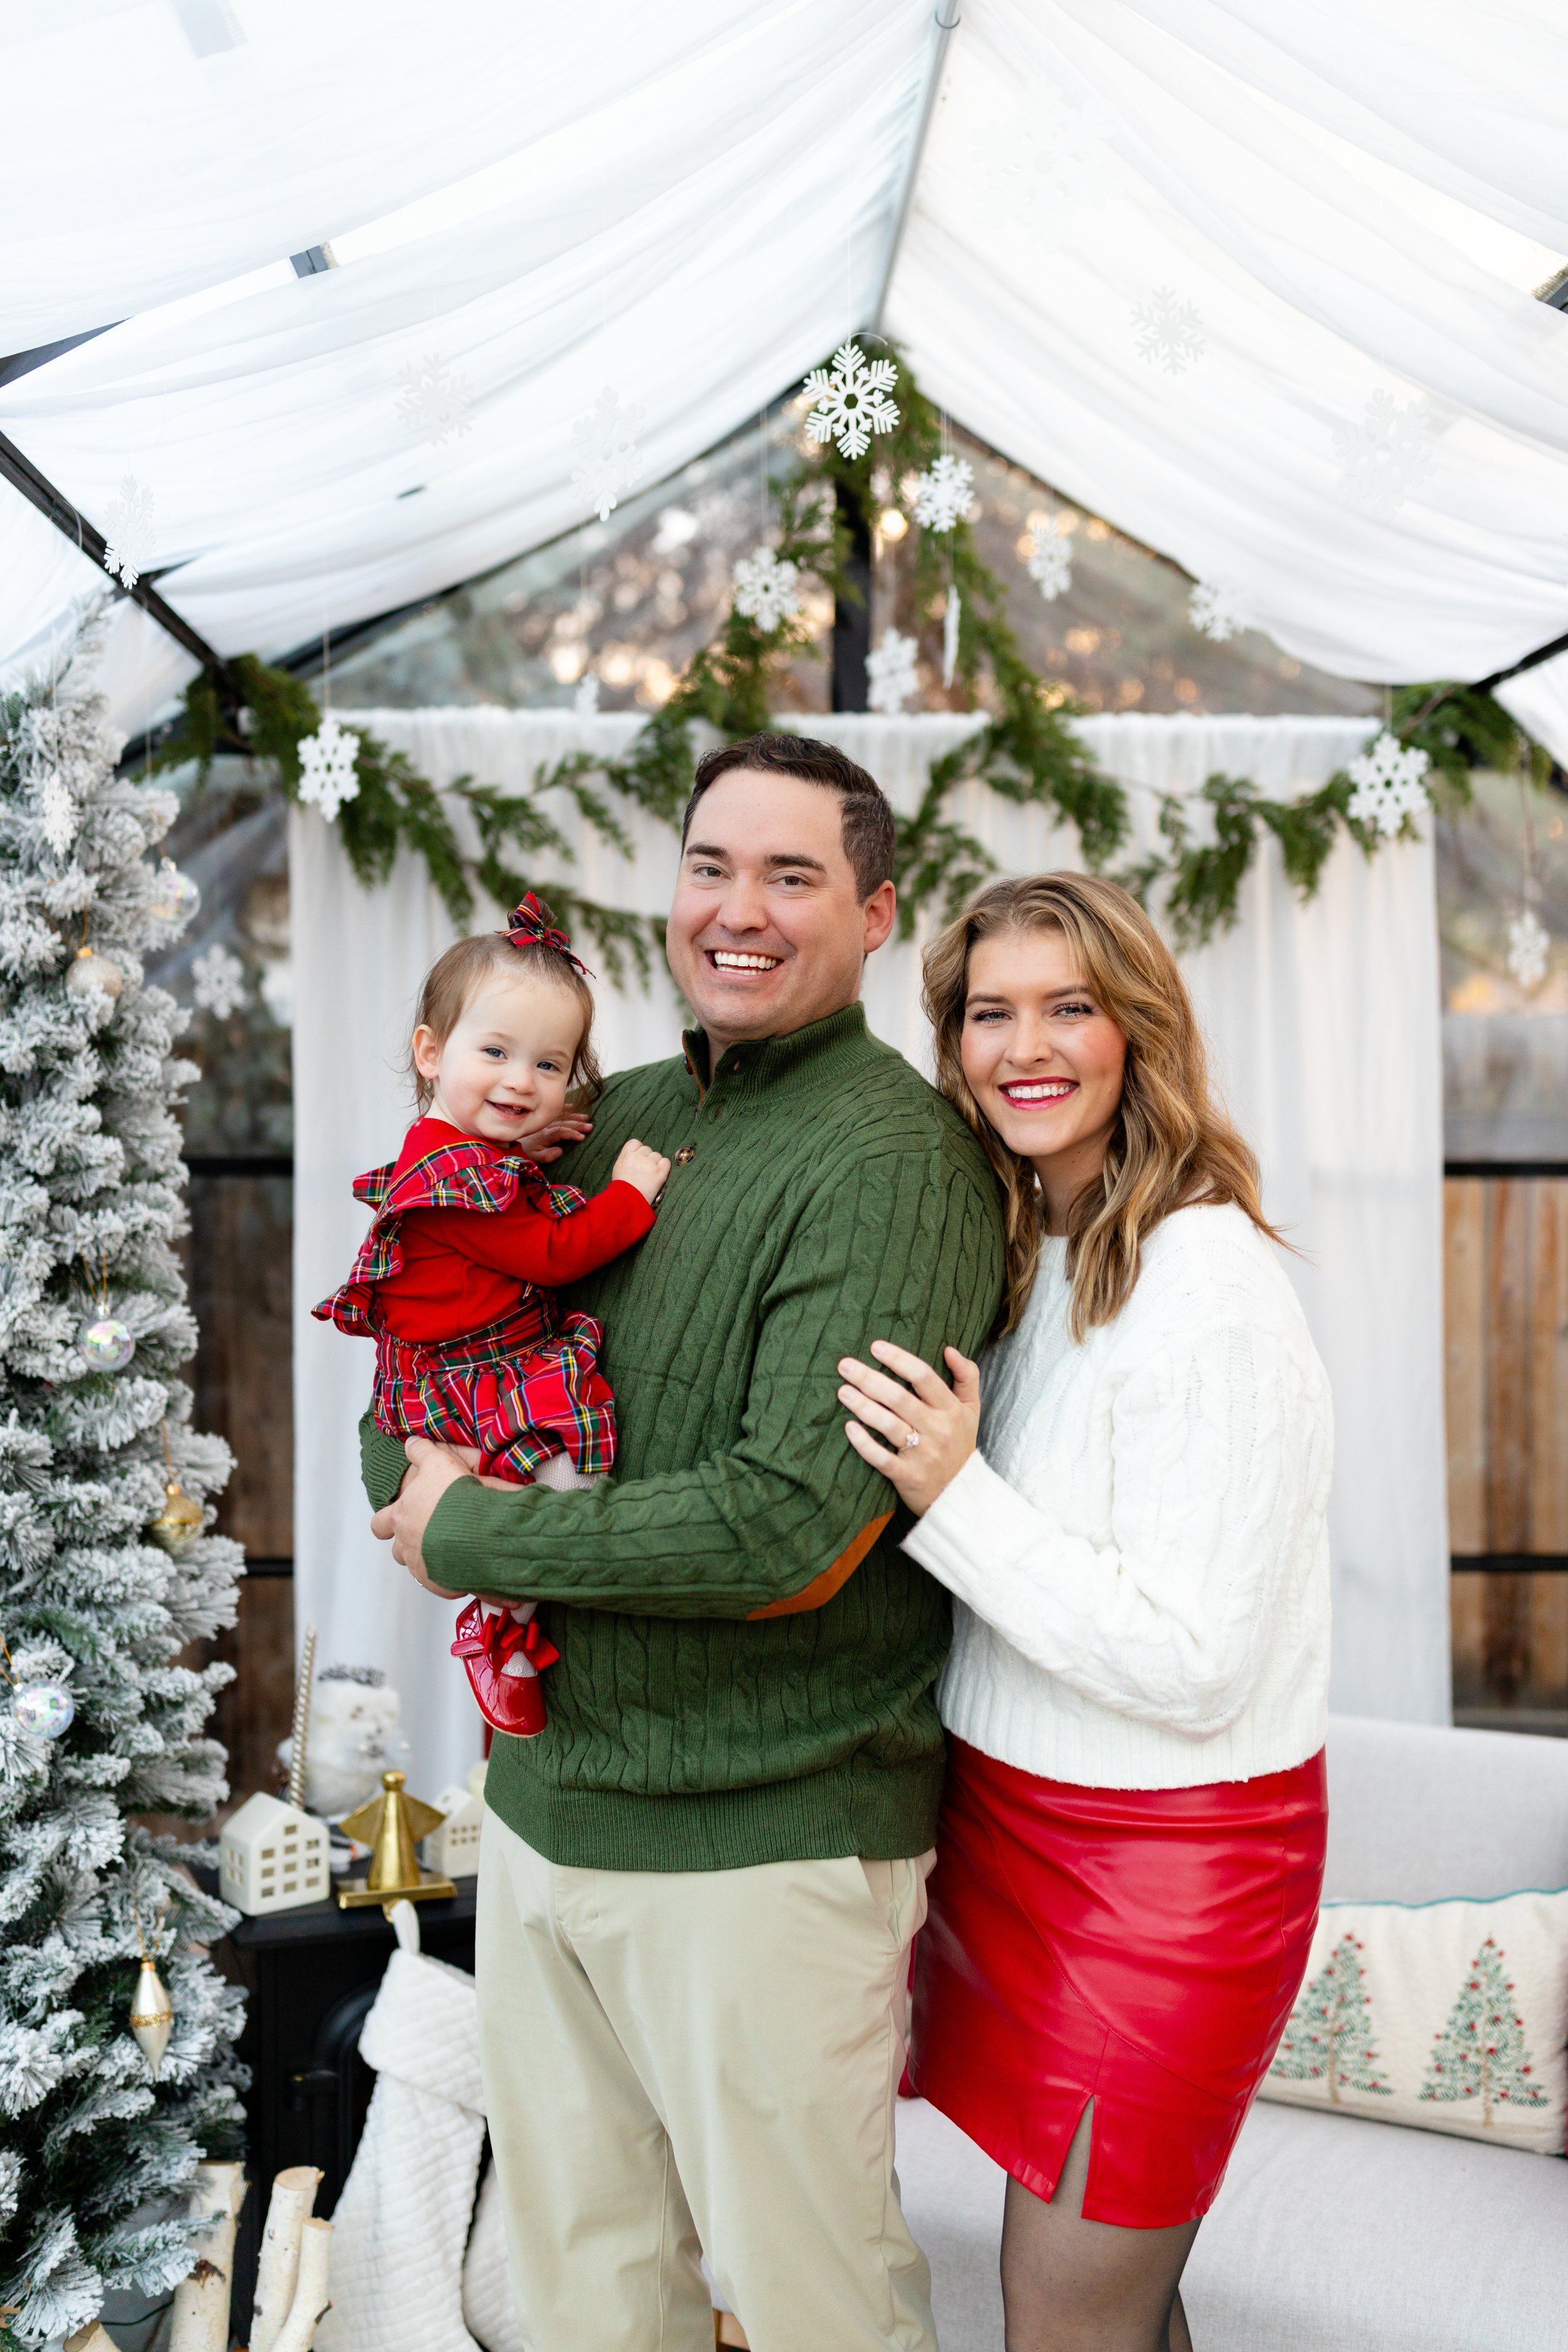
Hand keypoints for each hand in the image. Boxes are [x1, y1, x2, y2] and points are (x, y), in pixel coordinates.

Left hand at [369, 1437, 472, 1595]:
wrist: (477, 1527)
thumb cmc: (454, 1495)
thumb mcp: (438, 1463)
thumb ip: (422, 1453)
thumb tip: (410, 1442)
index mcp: (400, 1518)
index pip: (380, 1524)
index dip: (386, 1522)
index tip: (395, 1520)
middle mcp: (406, 1546)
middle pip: (397, 1551)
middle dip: (408, 1545)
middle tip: (428, 1536)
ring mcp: (423, 1568)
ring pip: (419, 1568)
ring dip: (430, 1560)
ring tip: (451, 1550)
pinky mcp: (443, 1584)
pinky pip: (443, 1584)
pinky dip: (452, 1576)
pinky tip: (467, 1565)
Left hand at [518, 1113, 593, 1164]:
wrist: (514, 1142)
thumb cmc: (527, 1152)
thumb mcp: (535, 1157)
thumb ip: (547, 1156)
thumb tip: (560, 1150)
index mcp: (544, 1135)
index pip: (561, 1132)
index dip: (572, 1134)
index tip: (582, 1137)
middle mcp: (546, 1125)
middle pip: (564, 1123)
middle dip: (578, 1124)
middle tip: (590, 1126)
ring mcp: (545, 1121)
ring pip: (562, 1116)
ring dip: (574, 1116)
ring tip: (585, 1117)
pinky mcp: (544, 1118)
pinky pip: (555, 1111)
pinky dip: (564, 1108)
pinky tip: (572, 1107)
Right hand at [611, 1136, 672, 1204]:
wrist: (627, 1202)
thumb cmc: (622, 1188)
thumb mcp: (618, 1168)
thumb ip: (627, 1158)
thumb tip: (636, 1153)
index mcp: (626, 1155)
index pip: (635, 1142)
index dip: (638, 1150)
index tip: (638, 1158)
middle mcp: (638, 1157)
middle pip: (647, 1149)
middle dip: (646, 1158)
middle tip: (643, 1171)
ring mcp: (650, 1164)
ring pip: (657, 1155)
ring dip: (655, 1163)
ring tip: (649, 1176)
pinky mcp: (660, 1173)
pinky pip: (666, 1162)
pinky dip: (664, 1167)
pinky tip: (658, 1175)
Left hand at [837, 1340, 979, 1515]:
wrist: (959, 1493)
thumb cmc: (959, 1444)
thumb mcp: (971, 1409)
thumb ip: (967, 1376)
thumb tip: (950, 1349)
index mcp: (951, 1409)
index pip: (924, 1377)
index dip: (898, 1359)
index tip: (875, 1347)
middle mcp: (938, 1429)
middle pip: (900, 1398)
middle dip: (870, 1379)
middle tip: (845, 1366)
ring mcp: (922, 1454)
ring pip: (888, 1425)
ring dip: (863, 1406)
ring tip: (842, 1391)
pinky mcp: (907, 1476)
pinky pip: (882, 1458)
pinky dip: (864, 1443)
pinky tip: (849, 1428)